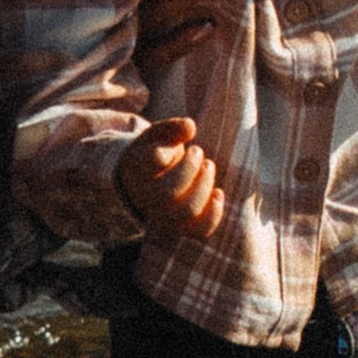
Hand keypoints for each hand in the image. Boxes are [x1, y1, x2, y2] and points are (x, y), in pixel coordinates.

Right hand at [118, 116, 228, 242]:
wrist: (143, 183)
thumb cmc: (154, 154)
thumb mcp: (158, 135)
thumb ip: (172, 128)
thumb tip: (190, 127)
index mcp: (138, 168)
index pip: (153, 161)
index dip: (168, 151)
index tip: (175, 145)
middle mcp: (148, 197)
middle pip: (169, 192)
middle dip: (191, 168)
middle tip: (197, 151)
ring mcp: (164, 215)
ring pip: (188, 210)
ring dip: (204, 185)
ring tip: (208, 166)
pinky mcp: (181, 226)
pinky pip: (200, 230)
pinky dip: (214, 214)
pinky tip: (218, 194)